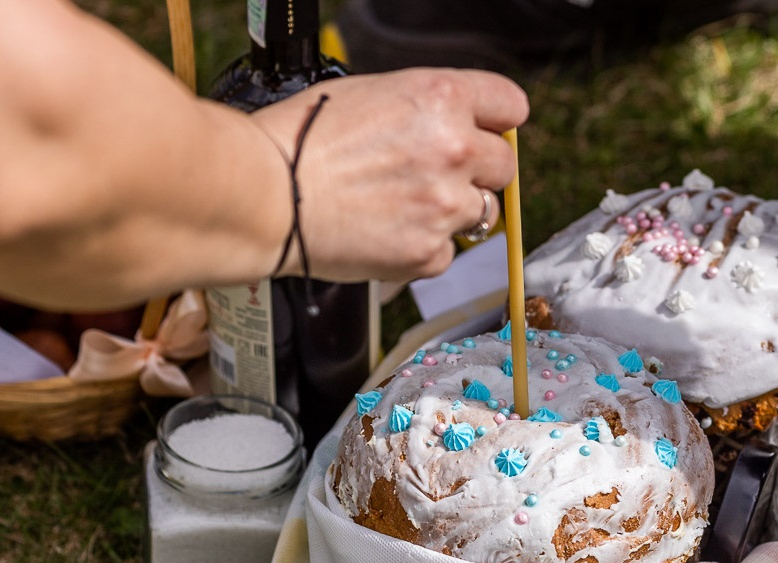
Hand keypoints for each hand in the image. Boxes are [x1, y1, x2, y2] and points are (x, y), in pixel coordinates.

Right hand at [253, 68, 527, 283]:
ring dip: (453, 212)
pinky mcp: (429, 252)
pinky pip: (447, 252)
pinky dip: (423, 248)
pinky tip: (386, 233)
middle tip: (433, 177)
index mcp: (441, 97)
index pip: (510, 107)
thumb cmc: (301, 140)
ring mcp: (445, 205)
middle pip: (503, 166)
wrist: (267, 195)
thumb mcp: (371, 94)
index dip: (495, 122)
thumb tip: (456, 125)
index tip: (486, 133)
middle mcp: (454, 149)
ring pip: (482, 212)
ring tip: (403, 206)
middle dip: (476, 172)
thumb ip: (425, 109)